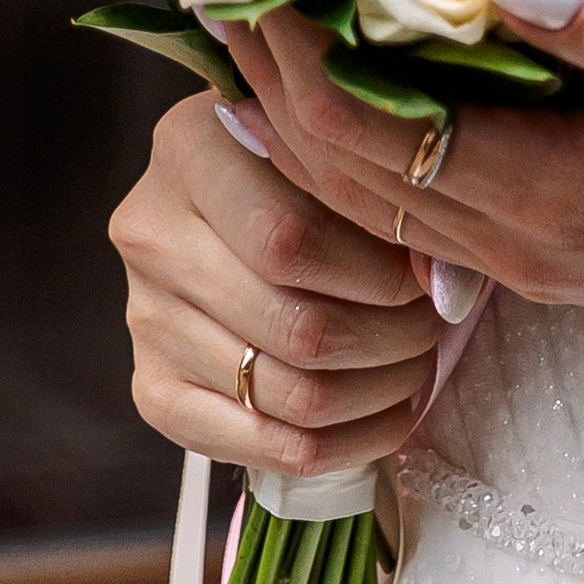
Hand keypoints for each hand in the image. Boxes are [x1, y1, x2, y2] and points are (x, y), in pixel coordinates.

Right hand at [111, 91, 448, 478]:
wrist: (215, 190)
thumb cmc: (288, 151)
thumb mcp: (318, 135)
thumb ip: (365, 187)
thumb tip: (440, 275)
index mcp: (188, 149)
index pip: (290, 241)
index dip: (376, 274)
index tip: (428, 277)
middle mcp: (151, 236)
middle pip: (295, 326)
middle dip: (390, 338)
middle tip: (435, 326)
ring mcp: (143, 320)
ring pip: (288, 395)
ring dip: (376, 392)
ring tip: (418, 365)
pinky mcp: (153, 391)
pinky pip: (261, 448)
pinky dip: (343, 445)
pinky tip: (388, 416)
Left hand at [217, 0, 583, 338]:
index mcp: (545, 197)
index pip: (364, 130)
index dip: (288, 49)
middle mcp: (514, 240)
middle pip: (339, 170)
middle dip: (266, 76)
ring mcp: (530, 253)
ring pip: (371, 191)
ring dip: (305, 109)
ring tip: (263, 12)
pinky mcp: (556, 243)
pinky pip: (423, 194)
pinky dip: (368, 132)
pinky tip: (370, 72)